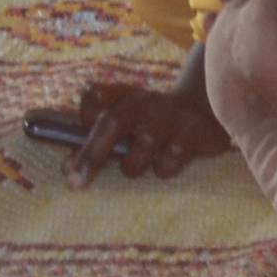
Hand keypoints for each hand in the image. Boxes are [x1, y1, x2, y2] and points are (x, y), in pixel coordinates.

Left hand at [55, 63, 227, 186]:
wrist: (207, 107)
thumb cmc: (154, 123)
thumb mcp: (128, 122)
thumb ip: (97, 141)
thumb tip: (68, 171)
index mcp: (123, 95)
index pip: (93, 95)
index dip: (83, 117)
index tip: (81, 137)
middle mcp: (143, 101)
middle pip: (111, 122)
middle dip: (91, 154)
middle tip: (76, 182)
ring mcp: (169, 114)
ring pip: (143, 143)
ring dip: (133, 164)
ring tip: (135, 167)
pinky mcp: (193, 130)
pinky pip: (173, 156)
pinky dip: (165, 167)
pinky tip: (168, 165)